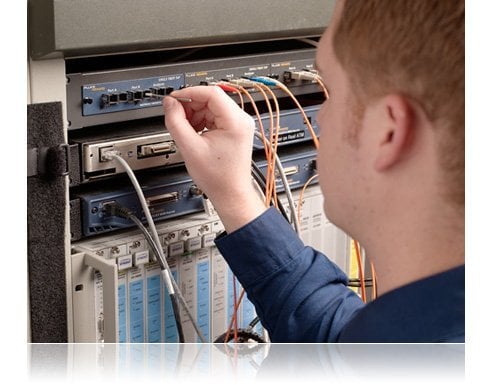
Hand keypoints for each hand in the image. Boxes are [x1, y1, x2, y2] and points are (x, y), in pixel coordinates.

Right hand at [163, 86, 266, 232]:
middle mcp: (241, 120)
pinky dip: (201, 121)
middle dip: (191, 106)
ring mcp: (239, 125)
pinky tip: (194, 133)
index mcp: (235, 121)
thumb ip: (176, 122)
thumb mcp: (189, 148)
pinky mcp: (234, 130)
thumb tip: (169, 104)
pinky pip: (214, 117)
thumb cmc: (217, 177)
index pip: (211, 92)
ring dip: (195, 114)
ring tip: (186, 130)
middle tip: (176, 116)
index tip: (174, 98)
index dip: (189, 93)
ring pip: (211, 107)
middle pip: (211, 99)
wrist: (230, 193)